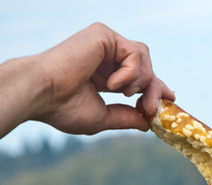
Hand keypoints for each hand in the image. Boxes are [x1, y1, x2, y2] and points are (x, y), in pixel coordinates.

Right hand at [33, 22, 174, 133]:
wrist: (42, 93)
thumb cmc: (63, 107)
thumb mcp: (102, 117)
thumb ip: (125, 117)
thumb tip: (147, 123)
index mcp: (104, 73)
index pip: (138, 75)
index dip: (155, 86)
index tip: (169, 99)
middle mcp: (104, 54)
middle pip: (146, 65)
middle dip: (153, 88)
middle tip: (148, 109)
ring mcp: (104, 42)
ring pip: (144, 58)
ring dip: (140, 81)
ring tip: (120, 93)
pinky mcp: (103, 34)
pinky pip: (135, 53)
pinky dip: (130, 73)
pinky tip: (111, 84)